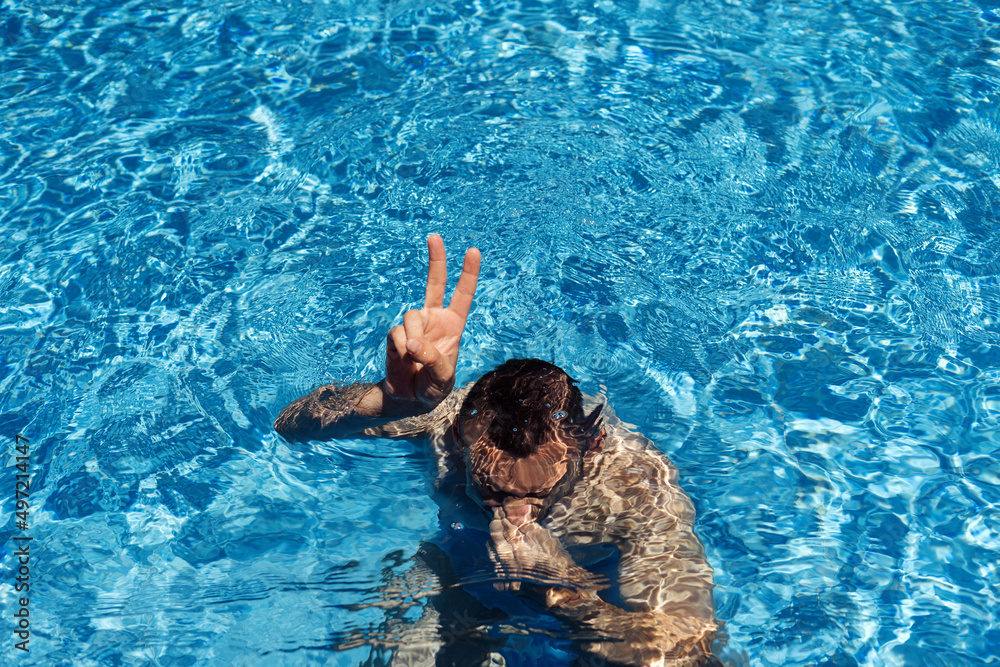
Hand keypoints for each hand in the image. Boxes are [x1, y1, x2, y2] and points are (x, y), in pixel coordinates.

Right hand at [383, 234, 480, 409]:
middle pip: (435, 283)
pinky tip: (403, 360)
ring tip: (414, 358)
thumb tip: (411, 342)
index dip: (468, 273)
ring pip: (411, 316)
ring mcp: (414, 325)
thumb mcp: (442, 379)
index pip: (463, 295)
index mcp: (453, 325)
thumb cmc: (433, 387)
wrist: (409, 398)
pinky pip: (397, 334)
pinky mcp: (396, 334)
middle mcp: (434, 319)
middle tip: (435, 236)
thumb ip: (433, 360)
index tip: (473, 251)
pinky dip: (400, 350)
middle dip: (436, 260)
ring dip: (414, 338)